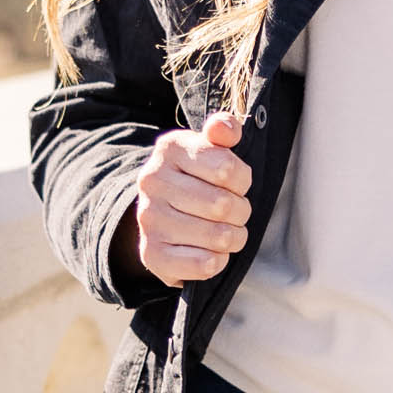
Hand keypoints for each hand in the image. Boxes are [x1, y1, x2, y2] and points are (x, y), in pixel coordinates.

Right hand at [125, 113, 250, 284]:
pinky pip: (204, 264)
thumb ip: (223, 132)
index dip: (242, 181)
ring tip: (226, 231)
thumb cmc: (197, 178)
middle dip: (240, 212)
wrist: (162, 213)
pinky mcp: (152, 254)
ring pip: (218, 237)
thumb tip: (226, 128)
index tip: (235, 183)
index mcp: (170, 149)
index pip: (227, 169)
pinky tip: (212, 252)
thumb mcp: (210, 148)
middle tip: (234, 212)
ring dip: (233, 238)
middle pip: (224, 205)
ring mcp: (149, 219)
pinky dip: (218, 261)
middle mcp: (152, 182)